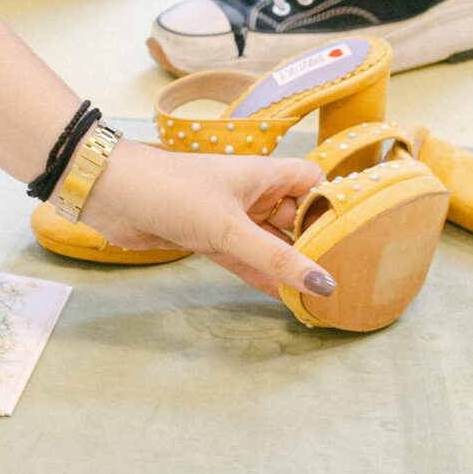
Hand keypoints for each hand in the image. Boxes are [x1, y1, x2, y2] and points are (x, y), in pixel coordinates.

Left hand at [83, 138, 331, 301]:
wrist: (112, 195)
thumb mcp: (230, 228)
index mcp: (263, 175)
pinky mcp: (207, 240)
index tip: (360, 233)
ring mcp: (229, 218)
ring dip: (291, 266)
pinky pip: (246, 261)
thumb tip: (325, 284)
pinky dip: (263, 277)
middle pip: (296, 217)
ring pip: (271, 244)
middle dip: (317, 242)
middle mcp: (251, 194)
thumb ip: (277, 259)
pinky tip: (287, 299)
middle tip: (351, 275)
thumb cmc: (173, 192)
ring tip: (325, 295)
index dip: (334, 202)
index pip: (313, 182)